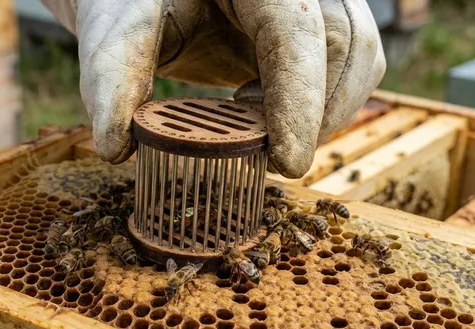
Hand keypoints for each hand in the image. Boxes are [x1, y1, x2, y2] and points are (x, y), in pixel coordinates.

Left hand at [41, 0, 384, 178]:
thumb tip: (115, 147)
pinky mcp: (321, 19)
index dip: (300, 100)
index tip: (287, 163)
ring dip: (324, 112)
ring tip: (257, 126)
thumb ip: (113, 75)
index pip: (297, 30)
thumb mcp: (116, 24)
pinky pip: (353, 63)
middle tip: (264, 154)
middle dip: (315, 114)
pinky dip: (323, 103)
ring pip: (361, 57)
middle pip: (346, 45)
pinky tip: (266, 109)